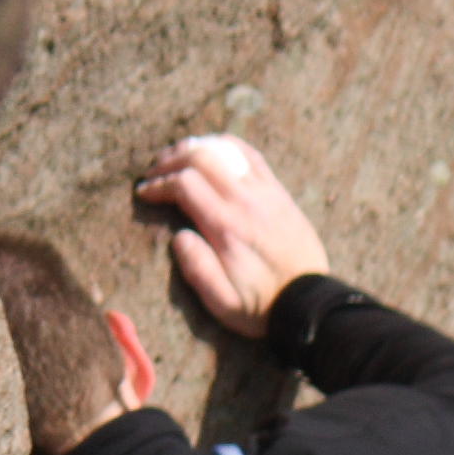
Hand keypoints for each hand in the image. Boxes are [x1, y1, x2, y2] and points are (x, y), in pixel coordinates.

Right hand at [136, 135, 327, 337]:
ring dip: (196, 147)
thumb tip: (179, 237)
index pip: (185, 184)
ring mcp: (265, 192)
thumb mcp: (224, 303)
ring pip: (225, 148)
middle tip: (154, 172)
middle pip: (200, 157)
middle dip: (170, 159)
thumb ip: (197, 270)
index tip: (144, 194)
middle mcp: (246, 201)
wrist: (309, 304)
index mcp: (227, 227)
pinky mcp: (279, 192)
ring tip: (178, 158)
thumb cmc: (263, 307)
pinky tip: (213, 152)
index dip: (158, 185)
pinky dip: (227, 147)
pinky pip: (251, 155)